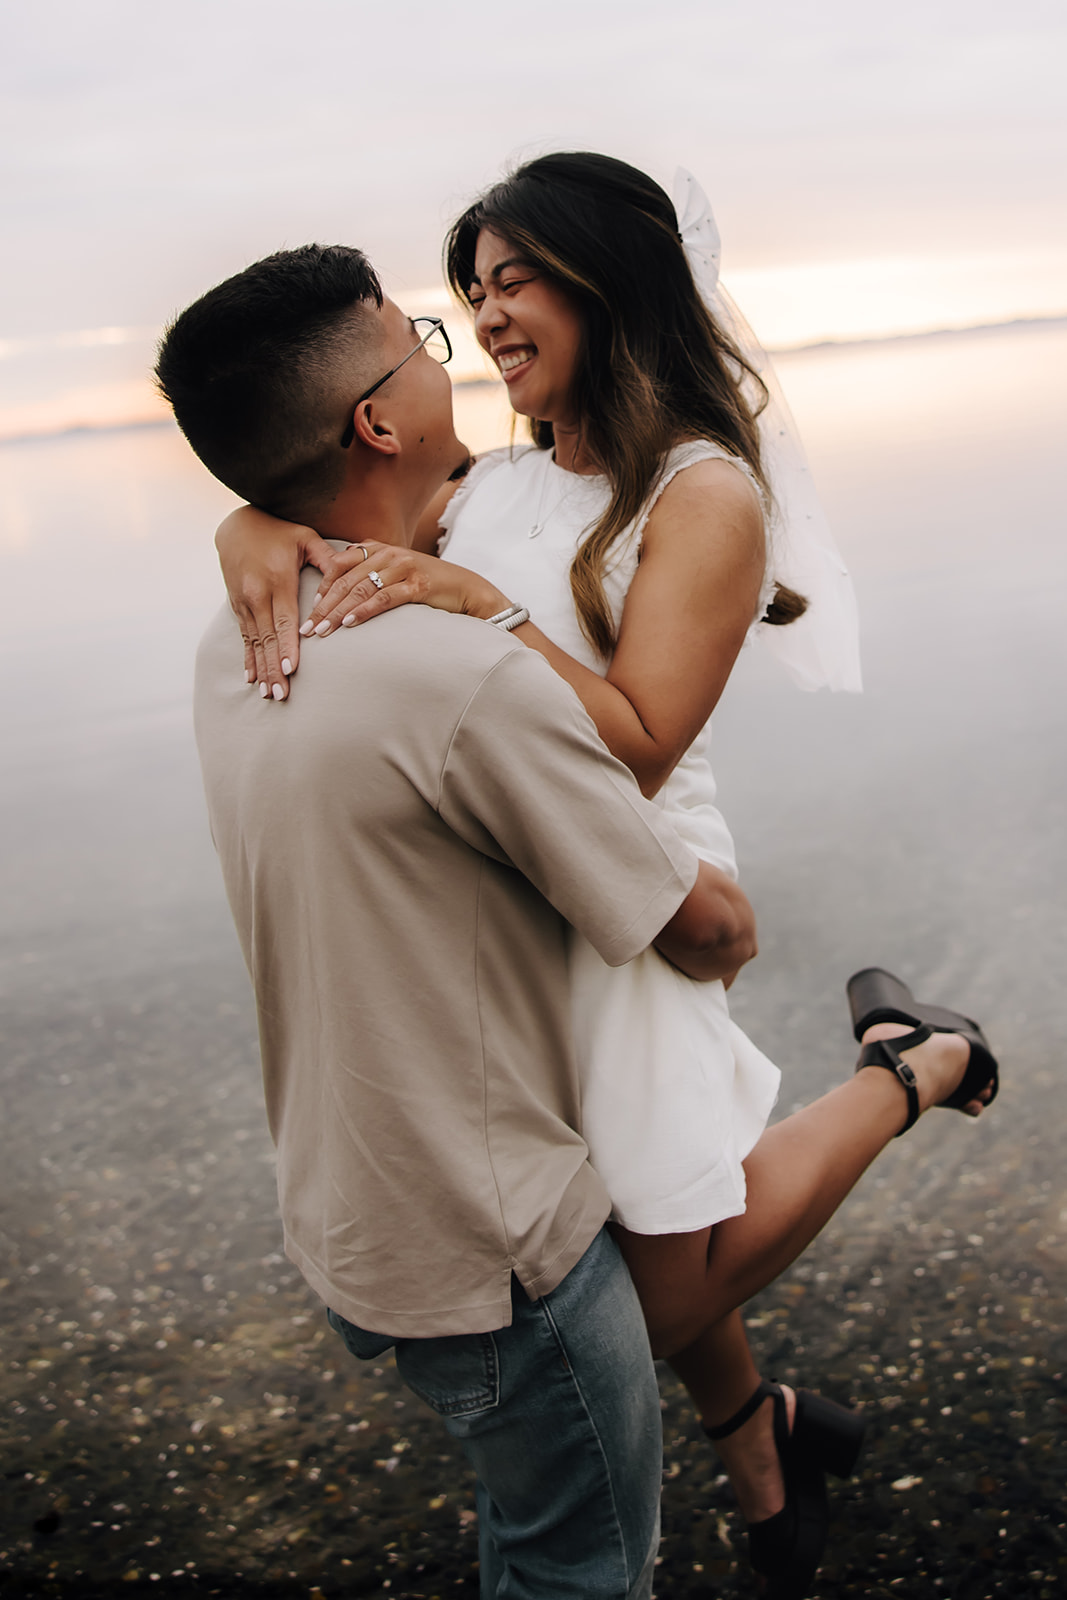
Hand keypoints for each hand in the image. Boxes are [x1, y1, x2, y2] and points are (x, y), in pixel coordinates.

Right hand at [216, 506, 338, 699]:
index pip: (284, 619)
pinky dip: (248, 658)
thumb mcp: (306, 537)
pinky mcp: (236, 606)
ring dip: (261, 669)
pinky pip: (244, 637)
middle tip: (280, 694)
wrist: (236, 525)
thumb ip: (328, 557)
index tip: (291, 670)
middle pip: (268, 638)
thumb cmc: (279, 531)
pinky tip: (251, 678)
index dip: (287, 646)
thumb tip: (352, 569)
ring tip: (267, 693)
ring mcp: (244, 601)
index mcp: (278, 580)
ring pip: (255, 642)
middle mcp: (257, 593)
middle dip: (274, 668)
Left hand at [300, 543, 508, 637]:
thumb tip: (338, 591)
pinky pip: (384, 598)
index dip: (321, 586)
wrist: (465, 588)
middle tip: (308, 628)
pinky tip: (350, 623)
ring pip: (362, 589)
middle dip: (324, 605)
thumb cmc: (425, 585)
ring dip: (339, 612)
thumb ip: (368, 574)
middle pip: (346, 579)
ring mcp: (404, 567)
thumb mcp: (394, 573)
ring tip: (324, 630)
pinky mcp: (418, 585)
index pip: (339, 563)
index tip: (309, 608)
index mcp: (378, 548)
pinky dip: (365, 611)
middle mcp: (388, 553)